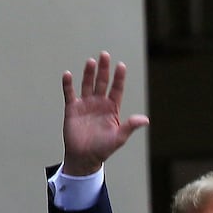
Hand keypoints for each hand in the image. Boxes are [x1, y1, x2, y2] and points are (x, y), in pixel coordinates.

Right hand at [61, 51, 148, 175]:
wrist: (84, 157)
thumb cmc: (103, 149)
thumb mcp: (119, 138)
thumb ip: (130, 126)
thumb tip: (145, 120)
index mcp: (112, 108)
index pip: (117, 89)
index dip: (119, 78)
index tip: (121, 66)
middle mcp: (99, 103)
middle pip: (102, 82)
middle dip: (104, 70)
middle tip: (105, 55)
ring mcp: (86, 105)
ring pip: (87, 84)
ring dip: (88, 73)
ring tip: (91, 62)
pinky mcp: (72, 109)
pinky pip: (70, 94)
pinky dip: (68, 85)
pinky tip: (68, 75)